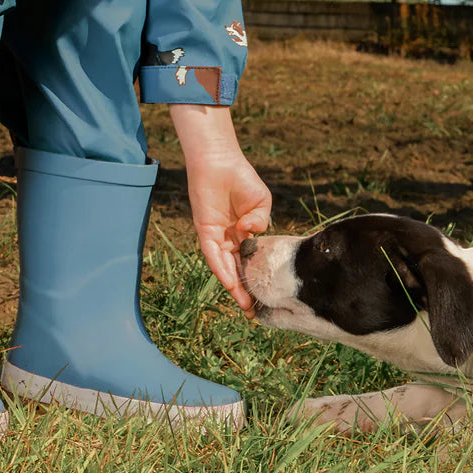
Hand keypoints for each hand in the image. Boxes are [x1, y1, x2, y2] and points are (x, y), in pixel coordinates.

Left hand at [170, 105, 270, 314]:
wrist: (220, 161)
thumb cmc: (241, 178)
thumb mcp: (261, 202)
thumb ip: (260, 221)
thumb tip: (250, 234)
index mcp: (243, 232)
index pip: (250, 260)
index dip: (257, 276)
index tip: (267, 295)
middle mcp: (229, 238)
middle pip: (237, 269)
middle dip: (245, 290)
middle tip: (255, 311)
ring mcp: (216, 235)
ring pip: (225, 266)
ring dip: (234, 286)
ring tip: (245, 305)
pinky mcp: (204, 230)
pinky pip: (212, 253)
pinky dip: (221, 268)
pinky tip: (230, 283)